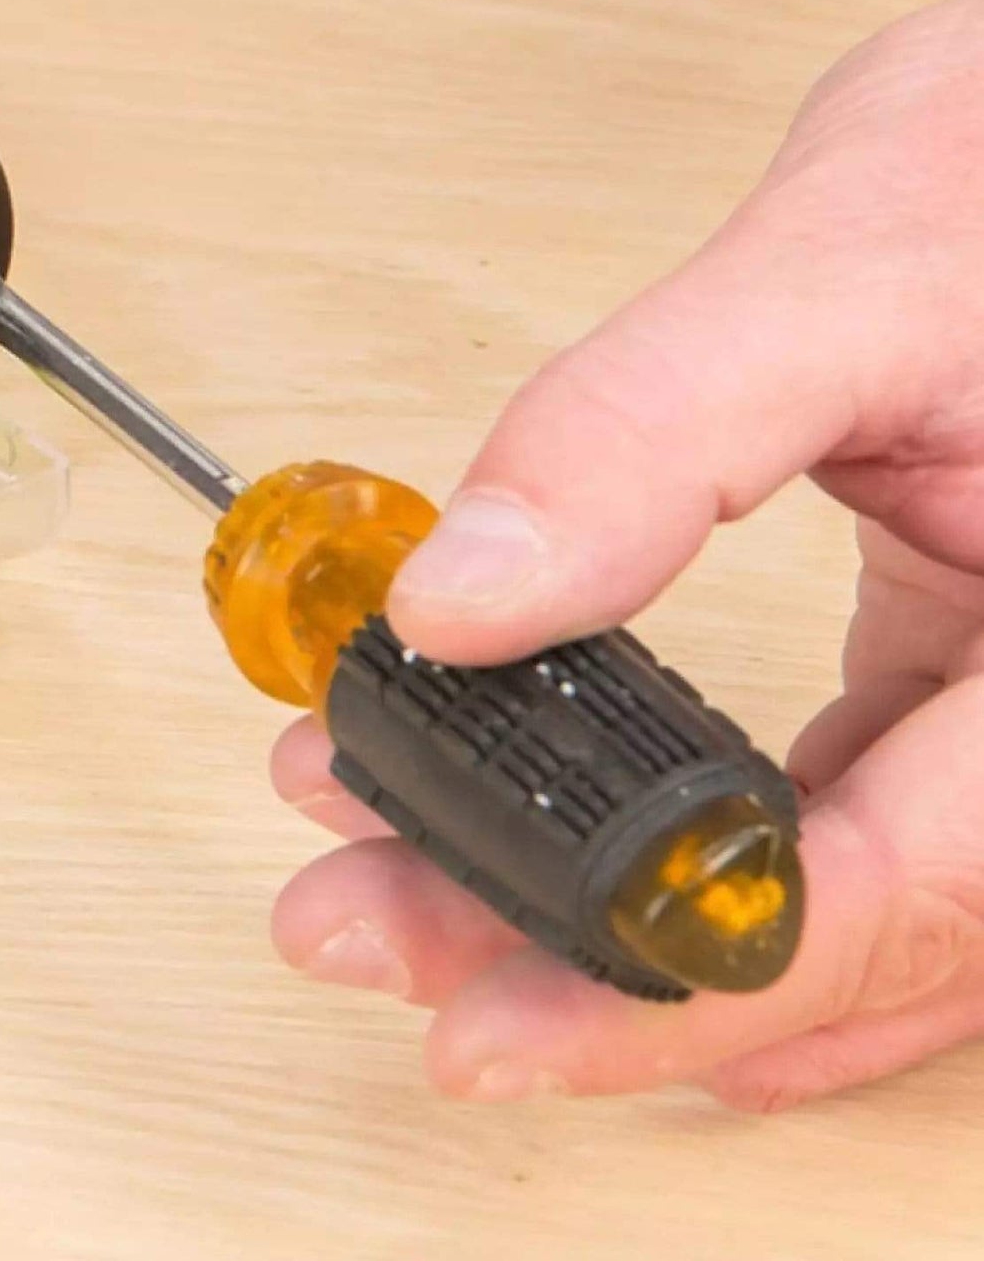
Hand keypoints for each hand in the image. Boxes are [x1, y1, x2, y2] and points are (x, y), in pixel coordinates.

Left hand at [269, 0, 983, 1107]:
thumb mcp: (841, 275)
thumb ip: (645, 440)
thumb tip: (455, 605)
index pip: (900, 896)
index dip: (678, 981)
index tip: (478, 1019)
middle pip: (853, 937)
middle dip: (601, 968)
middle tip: (372, 934)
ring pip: (851, 905)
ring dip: (635, 926)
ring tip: (416, 886)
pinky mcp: (981, 679)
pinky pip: (864, 826)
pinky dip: (712, 855)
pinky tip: (573, 857)